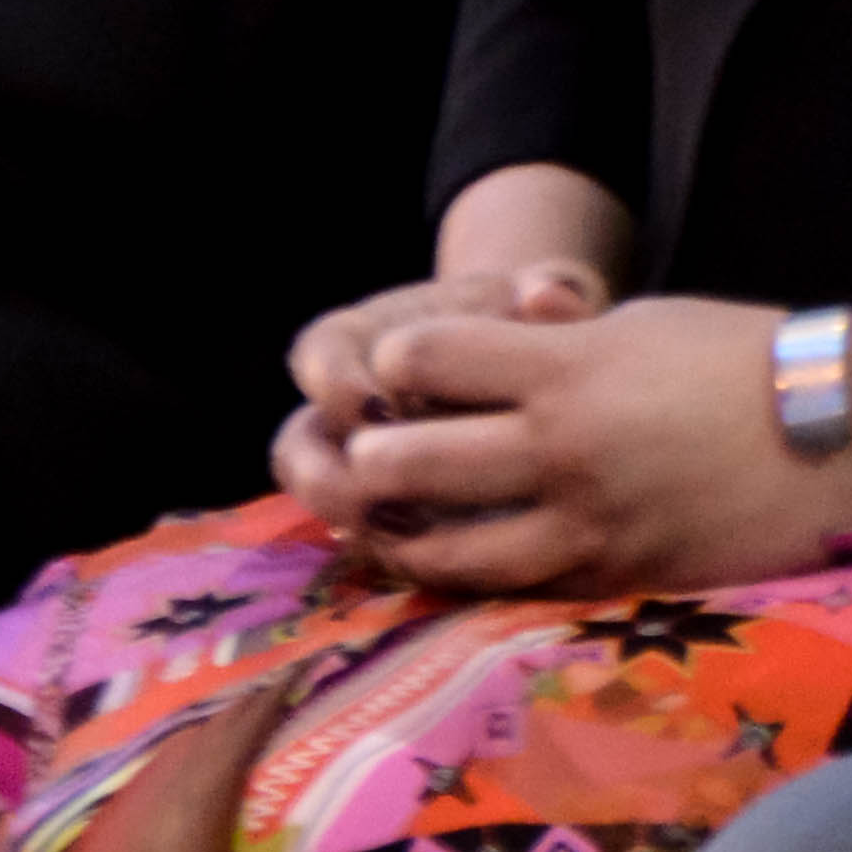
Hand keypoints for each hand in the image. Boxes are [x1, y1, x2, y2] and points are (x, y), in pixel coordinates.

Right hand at [276, 185, 631, 532]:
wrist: (544, 367)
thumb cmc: (538, 326)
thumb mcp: (549, 299)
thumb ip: (552, 290)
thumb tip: (548, 297)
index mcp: (372, 338)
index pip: (322, 353)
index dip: (335, 382)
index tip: (377, 408)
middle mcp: (353, 407)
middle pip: (300, 444)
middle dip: (326, 476)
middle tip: (371, 499)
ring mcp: (369, 462)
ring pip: (323, 502)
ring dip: (352, 525)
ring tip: (406, 539)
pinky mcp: (397, 509)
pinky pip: (374, 539)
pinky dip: (398, 553)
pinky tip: (448, 561)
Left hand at [312, 289, 851, 596]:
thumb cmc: (744, 361)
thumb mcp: (630, 325)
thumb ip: (543, 350)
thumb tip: (459, 370)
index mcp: (563, 367)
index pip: (414, 359)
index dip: (394, 363)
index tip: (402, 372)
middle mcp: (564, 448)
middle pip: (402, 462)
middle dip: (369, 457)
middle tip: (369, 456)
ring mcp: (594, 523)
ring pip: (446, 551)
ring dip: (406, 535)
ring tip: (397, 522)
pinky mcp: (626, 577)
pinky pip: (519, 591)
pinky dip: (477, 580)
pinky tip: (467, 565)